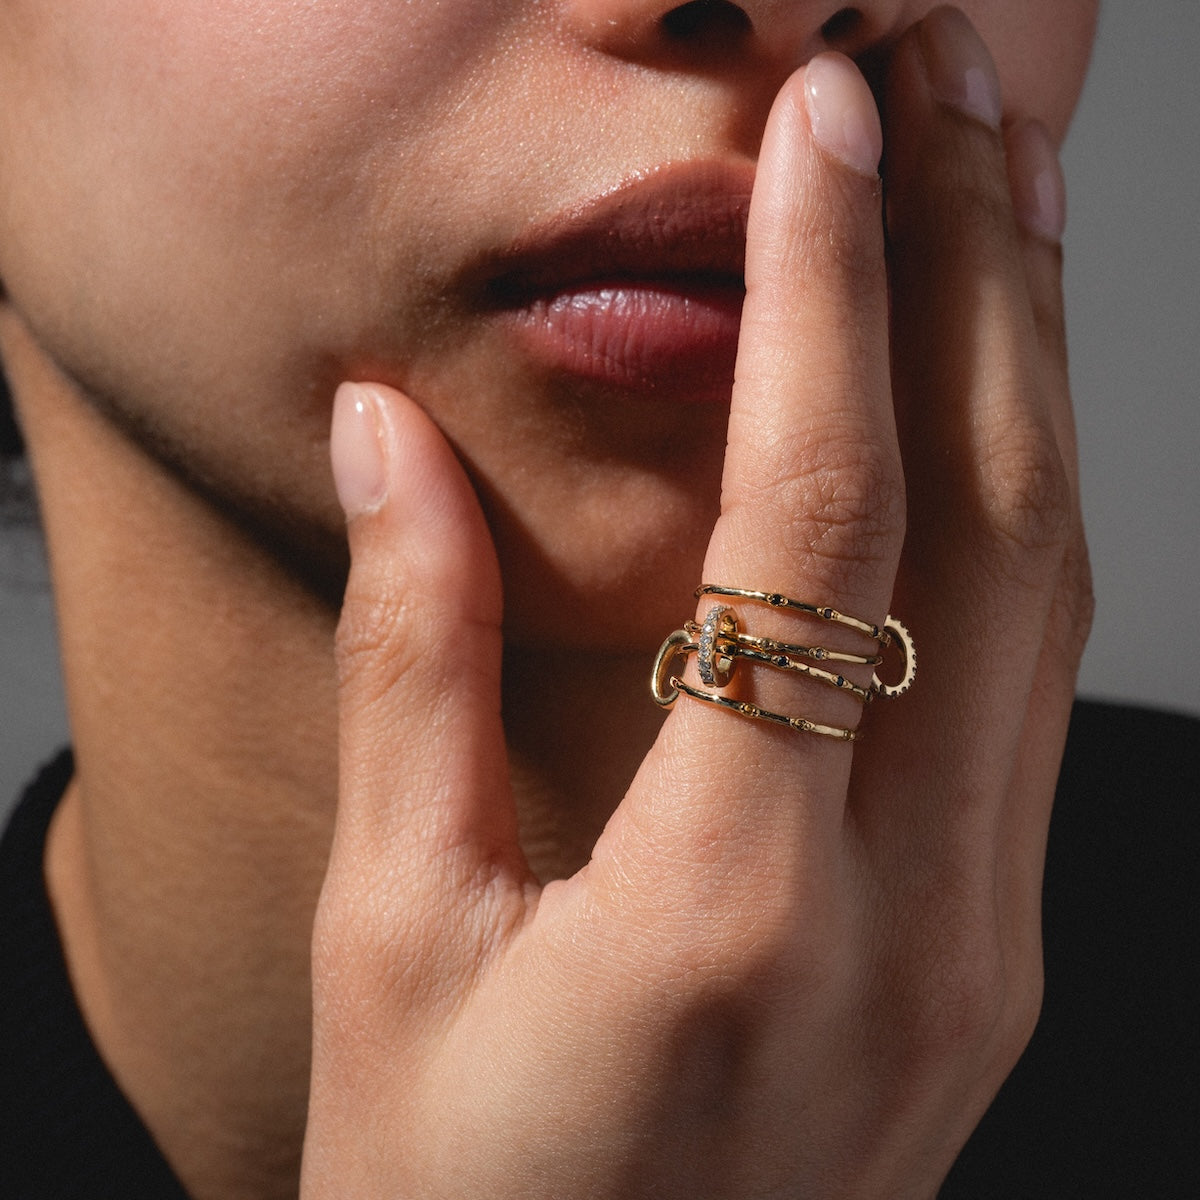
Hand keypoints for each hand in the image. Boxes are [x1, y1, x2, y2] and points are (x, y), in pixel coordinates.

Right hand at [302, 9, 1090, 1196]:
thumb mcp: (397, 936)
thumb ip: (411, 663)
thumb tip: (386, 444)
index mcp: (734, 913)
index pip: (819, 524)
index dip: (831, 297)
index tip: (831, 123)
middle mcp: (911, 918)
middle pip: (990, 525)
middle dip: (977, 279)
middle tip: (953, 91)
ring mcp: (982, 942)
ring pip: (1047, 595)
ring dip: (1022, 377)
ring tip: (995, 200)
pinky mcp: (989, 953)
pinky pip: (1031, 687)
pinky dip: (1017, 517)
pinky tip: (988, 415)